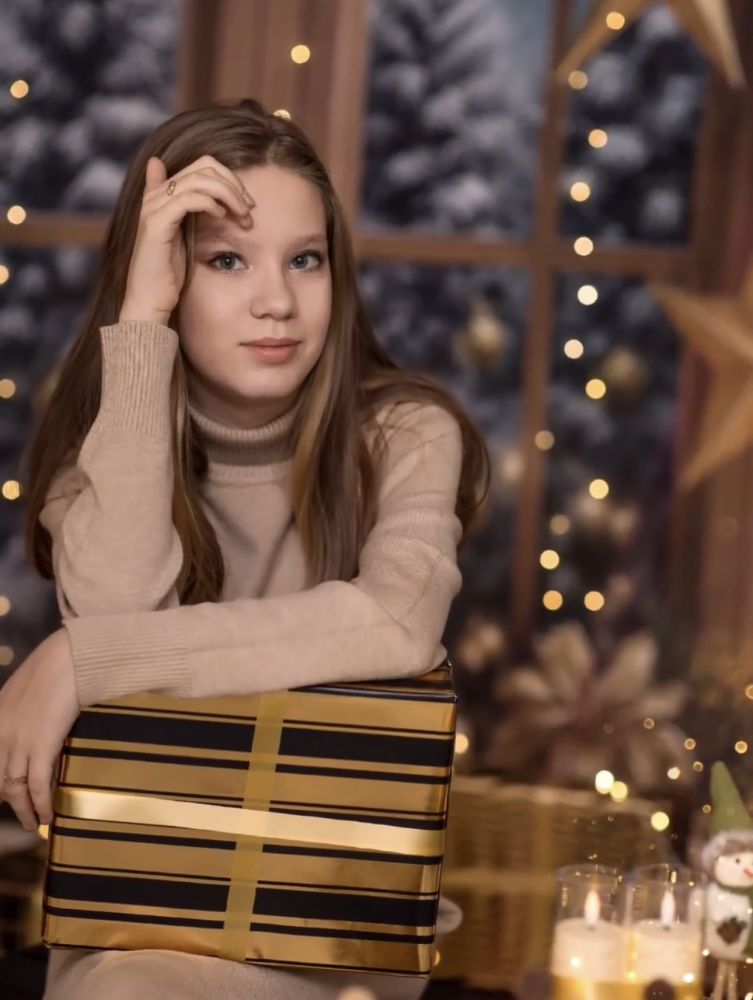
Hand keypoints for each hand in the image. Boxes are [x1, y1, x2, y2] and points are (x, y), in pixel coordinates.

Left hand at [0, 629, 79, 830]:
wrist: (68, 658)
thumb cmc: (53, 665)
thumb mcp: (23, 688)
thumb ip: (19, 710)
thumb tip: (30, 724)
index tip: (5, 792)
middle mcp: (1, 734)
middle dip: (7, 799)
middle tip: (20, 814)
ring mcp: (19, 743)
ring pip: (15, 787)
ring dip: (23, 810)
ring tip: (32, 823)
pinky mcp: (41, 748)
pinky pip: (38, 785)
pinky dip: (41, 805)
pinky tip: (47, 816)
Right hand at [119, 154, 255, 324]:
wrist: (149, 301)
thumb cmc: (170, 276)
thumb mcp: (187, 239)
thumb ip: (195, 215)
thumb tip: (209, 203)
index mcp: (163, 195)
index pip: (202, 165)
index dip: (229, 178)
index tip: (247, 203)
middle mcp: (156, 195)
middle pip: (203, 166)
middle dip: (233, 184)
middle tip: (249, 207)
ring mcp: (154, 208)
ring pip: (199, 180)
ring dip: (228, 195)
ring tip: (242, 215)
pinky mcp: (156, 224)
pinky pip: (189, 199)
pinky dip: (210, 203)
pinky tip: (222, 217)